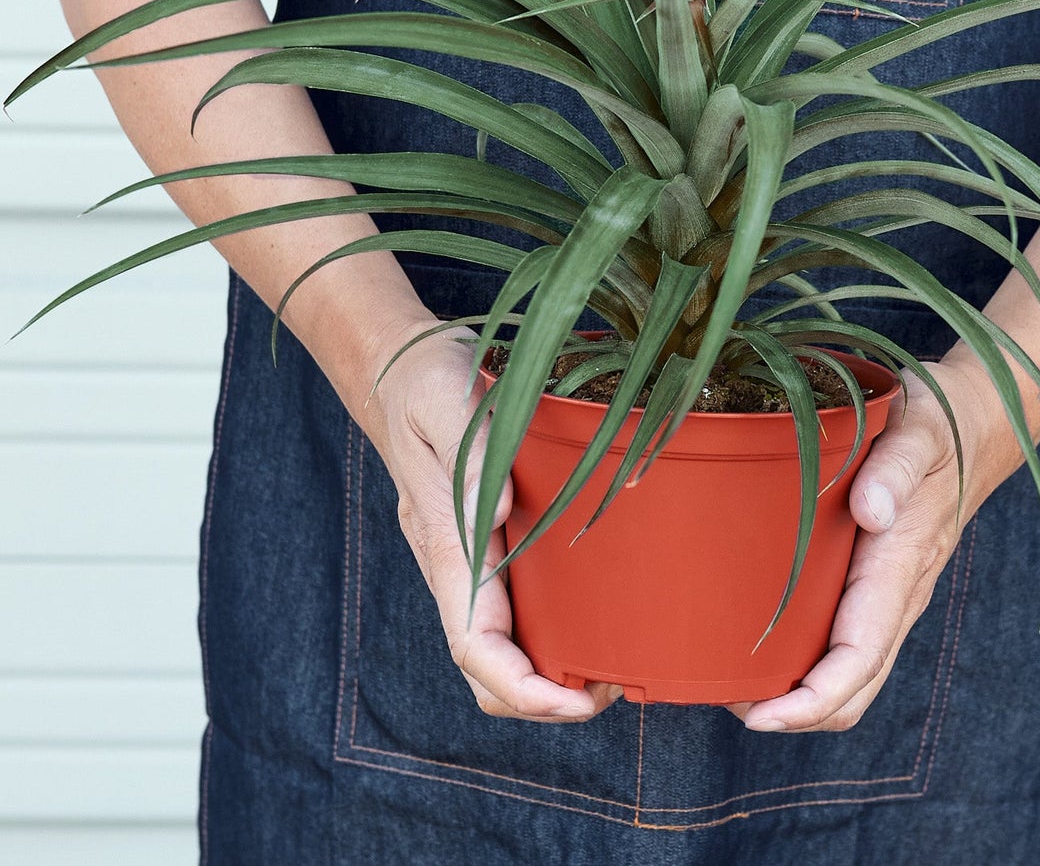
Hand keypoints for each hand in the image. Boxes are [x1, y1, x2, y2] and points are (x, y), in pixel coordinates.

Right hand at [365, 325, 623, 722]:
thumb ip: (474, 452)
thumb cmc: (424, 377)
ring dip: (552, 669)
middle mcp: (455, 564)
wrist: (399, 362)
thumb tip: (501, 516)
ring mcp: (469, 555)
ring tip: (616, 657)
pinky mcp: (486, 538)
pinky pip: (515, 605)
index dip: (524, 689)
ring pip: (504, 644)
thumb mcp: (446, 398)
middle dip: (546, 697)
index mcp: (444, 544)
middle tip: (616, 683)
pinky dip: (552, 628)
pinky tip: (597, 607)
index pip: (474, 648)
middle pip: (490, 668)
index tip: (580, 701)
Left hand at [732, 360, 1009, 732]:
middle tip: (723, 694)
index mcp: (901, 567)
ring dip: (796, 689)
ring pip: (848, 669)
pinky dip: (806, 656)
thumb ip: (895, 468)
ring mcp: (889, 591)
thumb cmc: (941, 422)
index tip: (758, 715)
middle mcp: (897, 592)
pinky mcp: (877, 578)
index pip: (859, 658)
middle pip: (853, 686)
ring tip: (729, 673)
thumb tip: (872, 511)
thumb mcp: (918, 431)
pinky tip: (761, 633)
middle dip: (794, 711)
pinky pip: (844, 637)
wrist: (976, 420)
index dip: (811, 701)